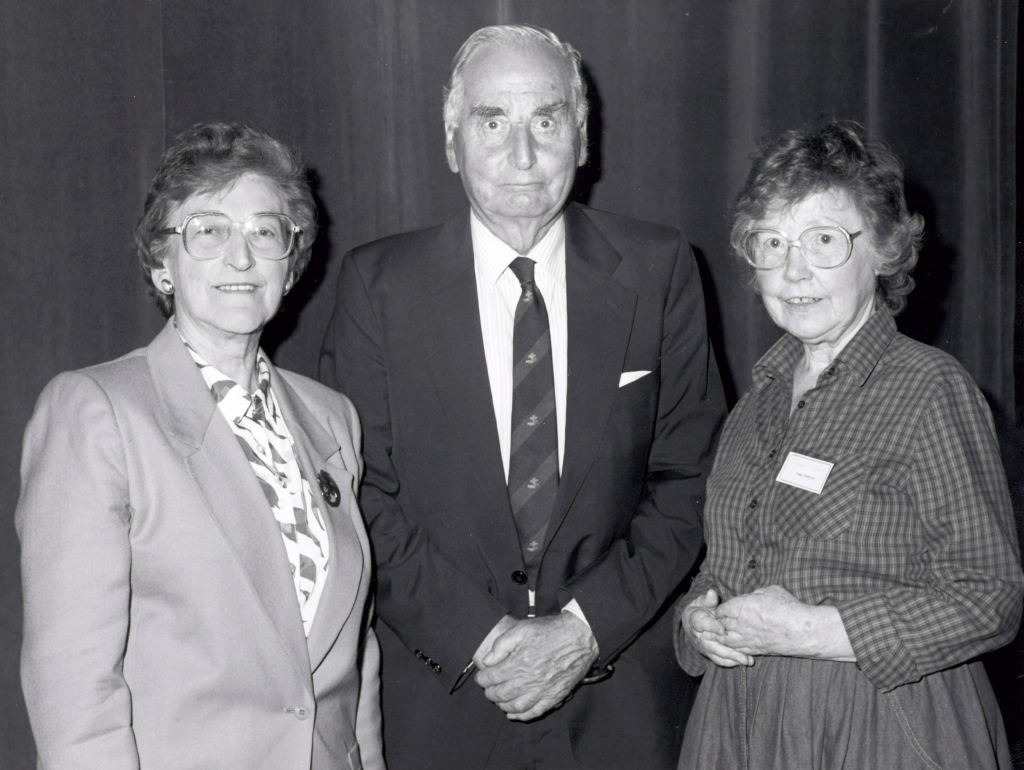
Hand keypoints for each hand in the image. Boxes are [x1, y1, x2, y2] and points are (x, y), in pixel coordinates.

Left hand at [473, 612, 598, 720]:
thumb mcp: (522, 629)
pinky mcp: (554, 697)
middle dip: (489, 692)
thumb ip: (502, 644)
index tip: (481, 677)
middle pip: (501, 694)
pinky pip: (534, 712)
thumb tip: (488, 661)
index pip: (492, 678)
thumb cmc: (551, 631)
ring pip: (515, 706)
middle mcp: (529, 680)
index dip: (482, 679)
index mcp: (519, 663)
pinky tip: (513, 713)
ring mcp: (542, 691)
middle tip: (487, 688)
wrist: (580, 637)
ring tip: (498, 699)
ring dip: (502, 705)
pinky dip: (520, 715)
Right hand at [680, 589, 752, 667]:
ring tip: (747, 661)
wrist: (691, 621)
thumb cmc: (700, 608)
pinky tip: (744, 662)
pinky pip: (719, 660)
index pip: (703, 624)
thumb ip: (708, 599)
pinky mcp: (709, 653)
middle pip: (712, 645)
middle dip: (728, 651)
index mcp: (695, 620)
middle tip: (743, 655)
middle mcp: (699, 636)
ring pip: (717, 655)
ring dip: (732, 658)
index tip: (723, 629)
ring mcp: (703, 646)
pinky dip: (731, 662)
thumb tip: (711, 593)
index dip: (712, 627)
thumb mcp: (702, 601)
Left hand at [716, 586, 854, 660]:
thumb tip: (750, 597)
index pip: (722, 609)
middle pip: (721, 624)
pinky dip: (733, 648)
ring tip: (726, 633)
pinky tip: (736, 645)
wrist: (803, 631)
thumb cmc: (789, 607)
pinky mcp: (755, 650)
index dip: (722, 609)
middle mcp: (742, 623)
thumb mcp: (770, 591)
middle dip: (720, 623)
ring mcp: (748, 639)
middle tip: (721, 621)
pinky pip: (737, 651)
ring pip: (726, 640)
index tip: (724, 609)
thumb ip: (755, 594)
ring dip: (724, 636)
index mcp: (743, 606)